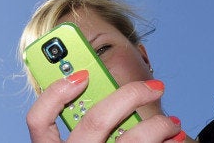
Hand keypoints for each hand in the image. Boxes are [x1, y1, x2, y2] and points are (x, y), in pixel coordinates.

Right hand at [26, 71, 184, 142]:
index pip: (38, 120)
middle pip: (96, 121)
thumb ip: (81, 131)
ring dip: (159, 125)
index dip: (56, 93)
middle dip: (130, 96)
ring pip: (131, 140)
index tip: (82, 76)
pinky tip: (175, 141)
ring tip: (171, 122)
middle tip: (152, 87)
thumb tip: (107, 99)